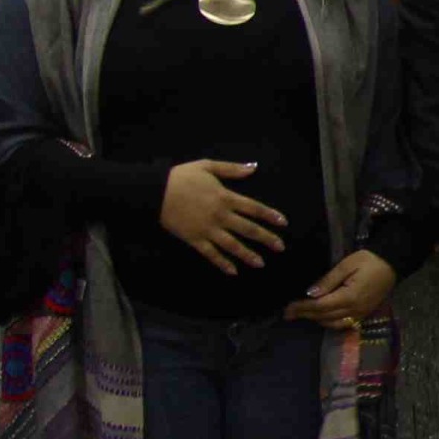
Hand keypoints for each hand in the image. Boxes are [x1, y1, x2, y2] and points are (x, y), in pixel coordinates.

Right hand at [159, 159, 289, 273]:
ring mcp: (208, 230)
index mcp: (225, 197)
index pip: (254, 208)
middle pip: (248, 229)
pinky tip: (233, 271)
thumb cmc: (181, 177)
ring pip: (232, 245)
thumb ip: (232, 169)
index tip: (283, 223)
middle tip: (280, 247)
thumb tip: (254, 167)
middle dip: (266, 238)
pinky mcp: (194, 239)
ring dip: (247, 255)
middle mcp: (220, 216)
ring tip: (261, 263)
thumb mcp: (207, 166)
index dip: (270, 215)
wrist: (155, 191)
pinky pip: (211, 254)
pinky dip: (222, 263)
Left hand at [286, 250, 396, 328]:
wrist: (393, 263)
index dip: (302, 308)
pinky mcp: (364, 313)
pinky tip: (321, 317)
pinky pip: (344, 323)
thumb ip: (328, 280)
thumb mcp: (346, 265)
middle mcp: (355, 309)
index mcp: (349, 297)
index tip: (287, 308)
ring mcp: (361, 313)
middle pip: (324, 316)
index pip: (320, 306)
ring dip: (316, 320)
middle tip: (288, 313)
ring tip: (302, 314)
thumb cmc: (368, 260)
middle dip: (305, 315)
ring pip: (333, 323)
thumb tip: (310, 293)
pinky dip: (329, 322)